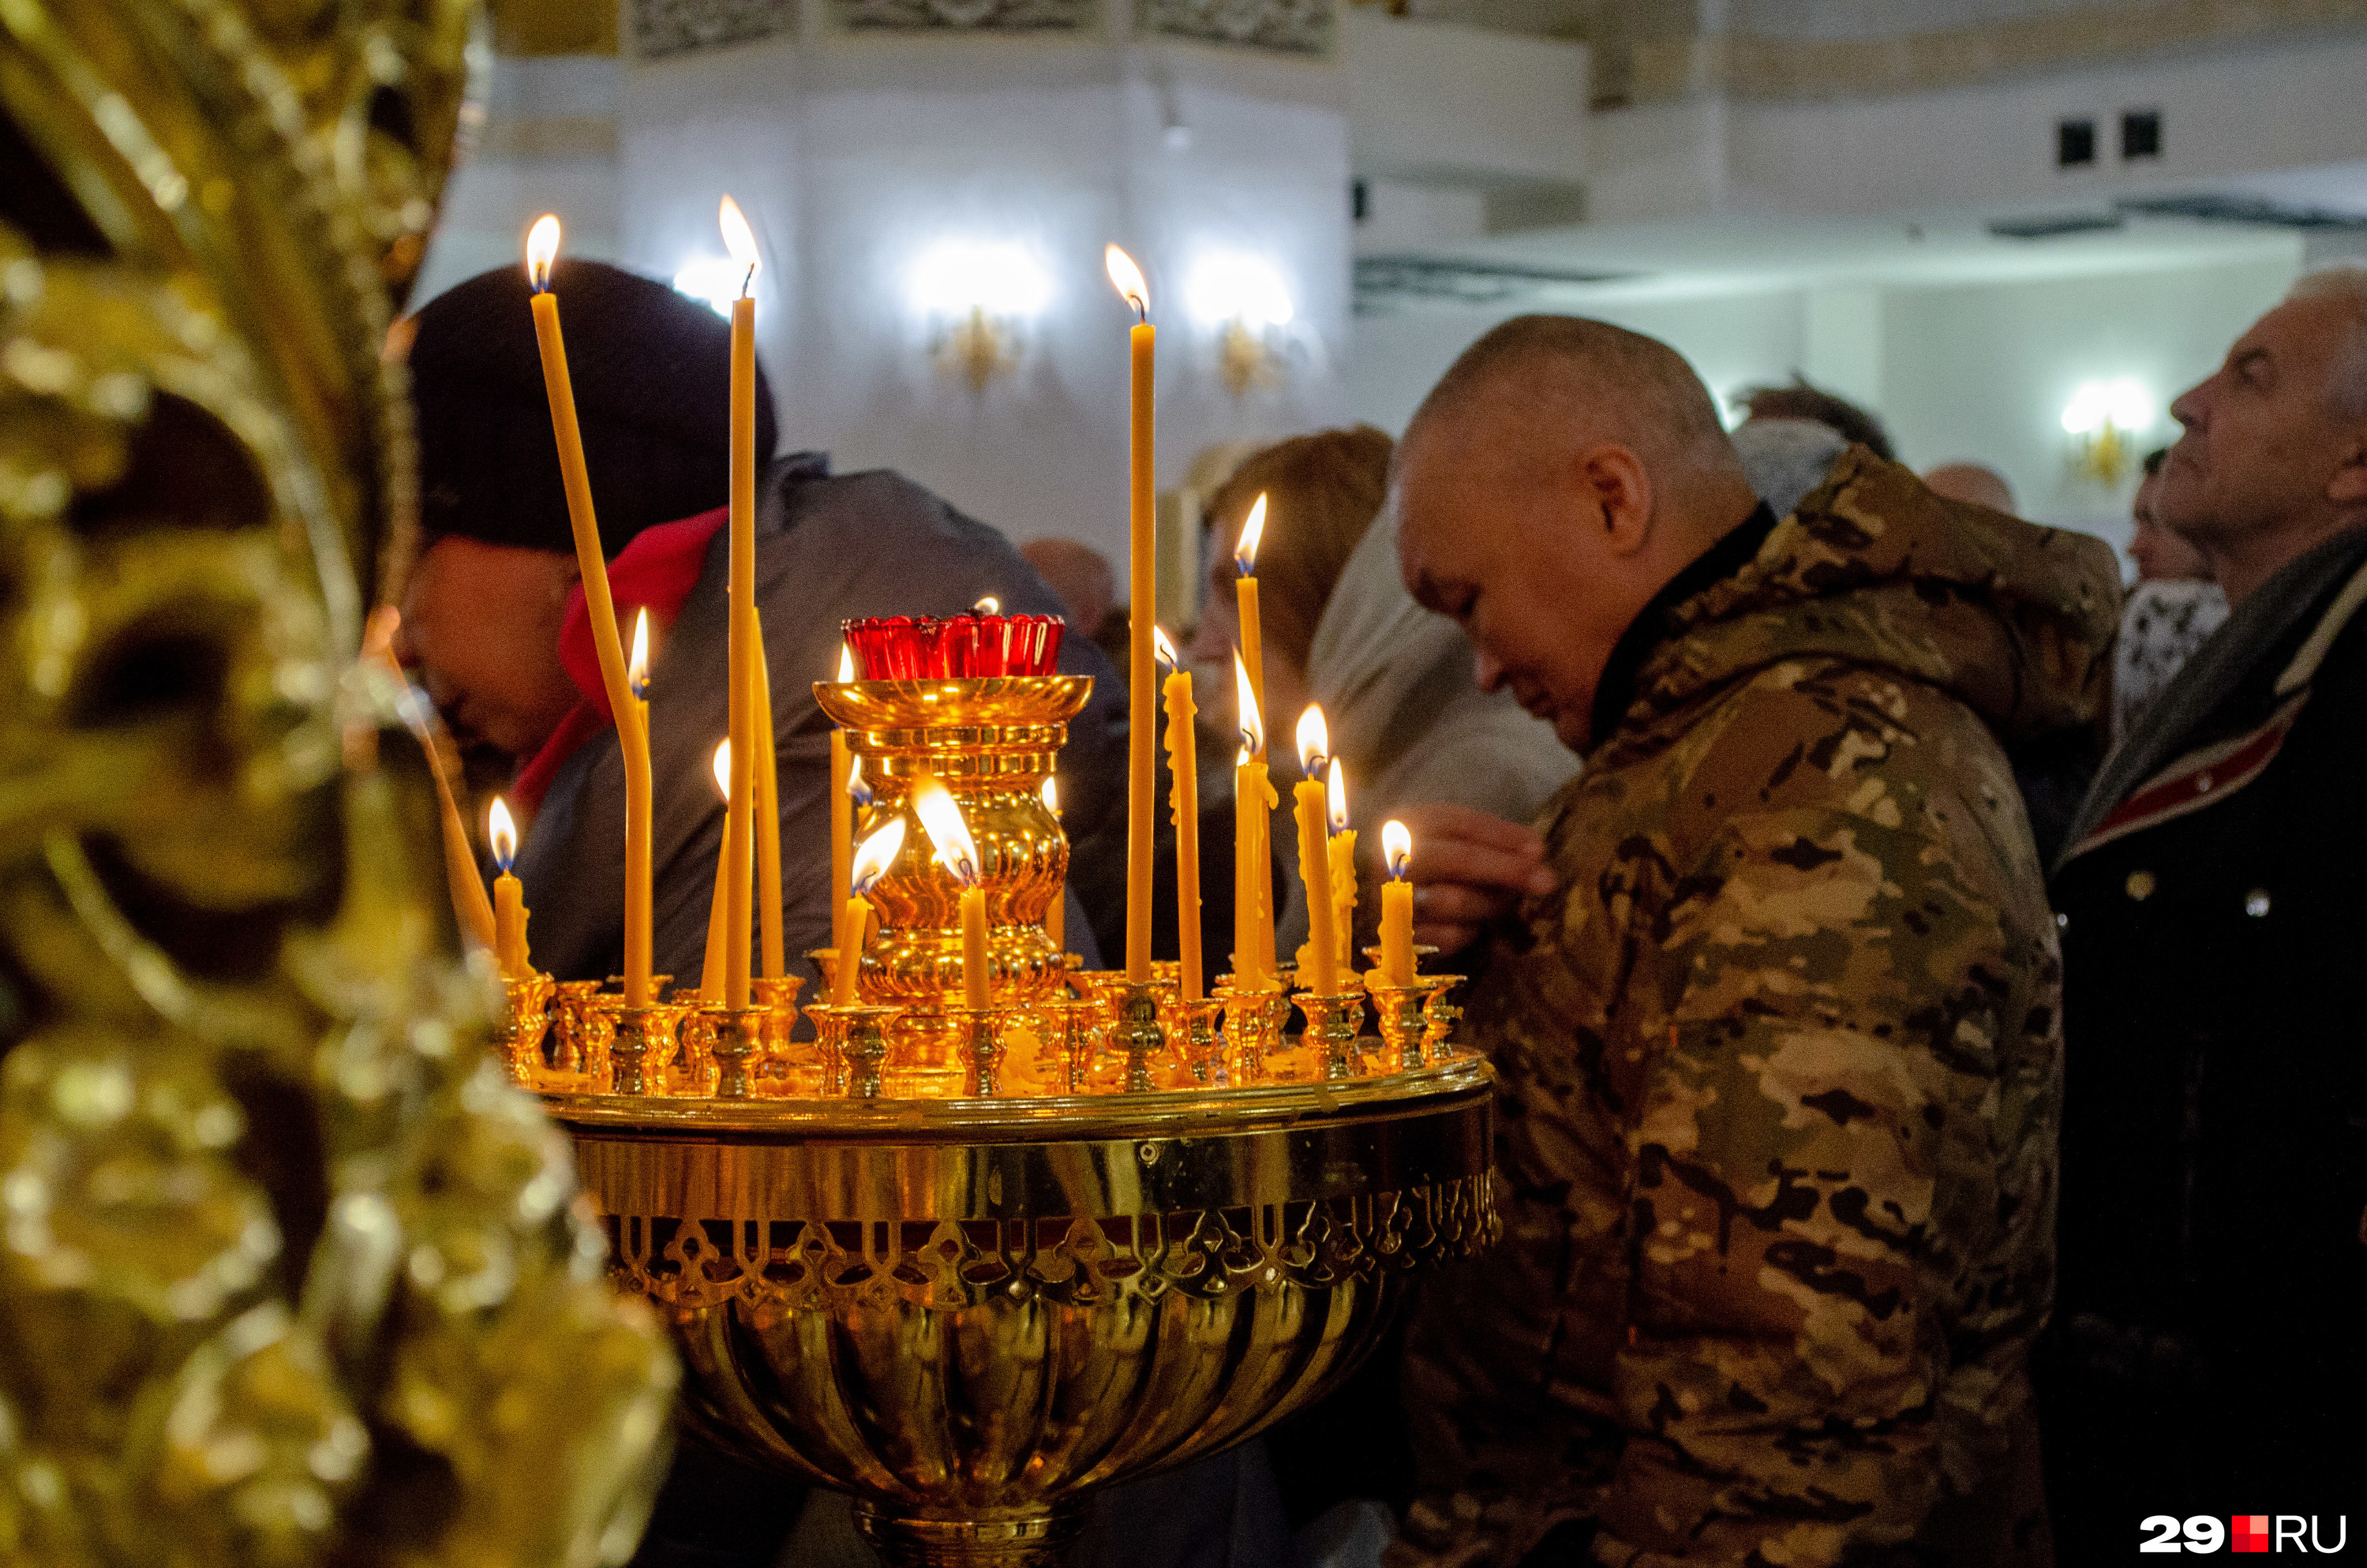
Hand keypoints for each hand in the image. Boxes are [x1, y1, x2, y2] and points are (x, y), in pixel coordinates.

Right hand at [1395, 801, 1555, 955]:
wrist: (1374, 911)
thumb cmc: (1425, 870)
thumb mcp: (1448, 841)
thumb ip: (1487, 841)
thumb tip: (1536, 851)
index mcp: (1404, 825)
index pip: (1458, 824)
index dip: (1503, 836)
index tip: (1540, 849)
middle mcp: (1390, 859)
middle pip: (1455, 859)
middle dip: (1505, 869)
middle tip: (1547, 882)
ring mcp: (1390, 900)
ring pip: (1454, 900)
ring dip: (1491, 903)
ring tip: (1508, 903)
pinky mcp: (1396, 937)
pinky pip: (1447, 936)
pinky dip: (1470, 932)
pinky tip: (1475, 926)